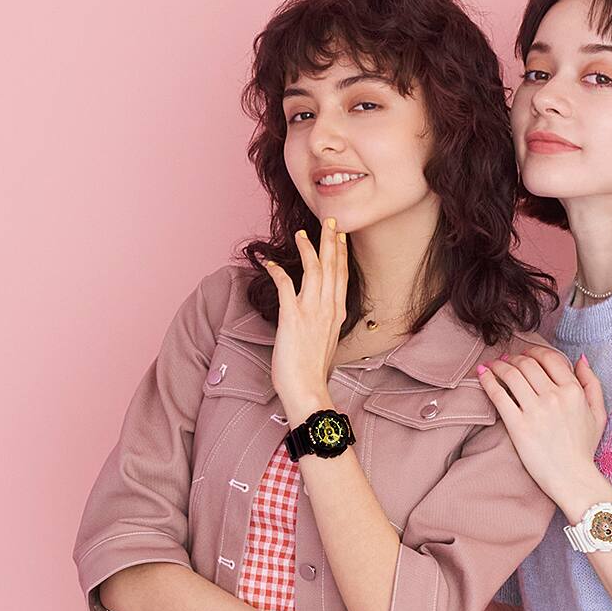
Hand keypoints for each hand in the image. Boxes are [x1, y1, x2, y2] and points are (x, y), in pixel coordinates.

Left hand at [258, 222, 348, 421]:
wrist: (308, 390)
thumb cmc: (313, 374)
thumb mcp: (326, 345)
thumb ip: (324, 327)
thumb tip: (319, 320)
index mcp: (336, 315)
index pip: (342, 277)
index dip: (341, 254)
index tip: (340, 237)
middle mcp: (327, 310)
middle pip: (332, 267)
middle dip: (330, 241)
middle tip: (329, 220)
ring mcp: (311, 312)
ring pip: (314, 269)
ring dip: (307, 248)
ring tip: (301, 234)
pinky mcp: (292, 317)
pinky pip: (285, 285)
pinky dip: (277, 270)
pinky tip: (270, 262)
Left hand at [476, 346, 610, 516]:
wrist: (573, 479)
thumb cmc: (583, 450)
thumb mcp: (598, 414)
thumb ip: (592, 383)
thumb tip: (580, 359)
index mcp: (573, 391)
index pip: (550, 358)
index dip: (535, 352)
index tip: (526, 355)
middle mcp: (554, 396)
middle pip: (528, 364)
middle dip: (515, 358)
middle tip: (506, 360)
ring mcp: (536, 410)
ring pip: (512, 374)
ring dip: (499, 365)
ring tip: (492, 366)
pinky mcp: (518, 426)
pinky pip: (499, 394)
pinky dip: (488, 380)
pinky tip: (482, 373)